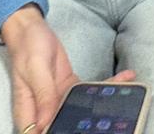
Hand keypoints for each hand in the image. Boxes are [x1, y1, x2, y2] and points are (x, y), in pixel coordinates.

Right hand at [2, 6, 135, 133]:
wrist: (31, 29)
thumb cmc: (27, 47)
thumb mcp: (36, 68)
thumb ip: (44, 94)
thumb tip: (46, 122)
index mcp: (29, 111)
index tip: (81, 132)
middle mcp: (43, 111)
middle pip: (65, 127)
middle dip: (88, 126)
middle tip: (111, 120)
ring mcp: (58, 100)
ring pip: (82, 111)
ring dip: (104, 104)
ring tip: (127, 94)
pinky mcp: (69, 89)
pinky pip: (87, 93)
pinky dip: (105, 87)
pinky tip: (124, 79)